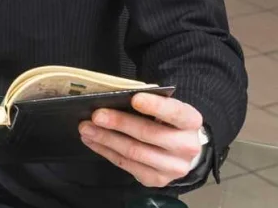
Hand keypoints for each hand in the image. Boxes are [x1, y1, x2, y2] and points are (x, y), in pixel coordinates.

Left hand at [79, 93, 203, 187]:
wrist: (180, 150)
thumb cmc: (166, 122)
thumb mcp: (163, 108)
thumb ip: (145, 103)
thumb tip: (112, 99)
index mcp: (191, 122)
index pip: (175, 113)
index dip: (155, 106)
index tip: (134, 99)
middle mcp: (187, 147)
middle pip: (148, 134)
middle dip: (118, 123)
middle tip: (95, 115)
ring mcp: (173, 167)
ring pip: (134, 152)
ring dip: (106, 139)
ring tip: (86, 128)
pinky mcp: (157, 179)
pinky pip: (126, 165)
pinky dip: (106, 151)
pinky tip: (92, 141)